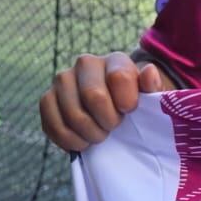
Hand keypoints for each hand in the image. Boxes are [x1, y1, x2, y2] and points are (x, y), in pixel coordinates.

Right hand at [39, 52, 165, 151]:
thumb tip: (149, 73)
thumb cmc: (136, 103)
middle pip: (94, 97)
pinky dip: (70, 141)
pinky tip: (82, 140)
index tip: (130, 111)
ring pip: (73, 115)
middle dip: (108, 121)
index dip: (127, 103)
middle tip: (113, 127)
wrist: (113, 110)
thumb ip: (153, 86)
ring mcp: (63, 80)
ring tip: (99, 134)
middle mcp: (85, 64)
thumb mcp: (152, 96)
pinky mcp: (47, 99)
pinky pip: (53, 125)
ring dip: (90, 134)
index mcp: (114, 60)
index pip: (119, 78)